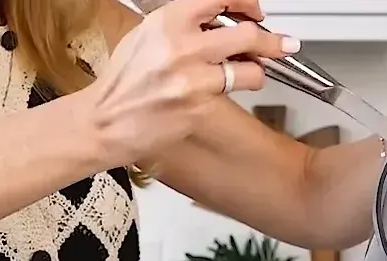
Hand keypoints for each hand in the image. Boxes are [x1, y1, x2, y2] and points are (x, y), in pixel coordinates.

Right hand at [79, 0, 298, 167]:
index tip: (256, 12)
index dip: (247, 3)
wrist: (103, 122)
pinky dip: (236, 95)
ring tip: (252, 74)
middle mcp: (182, 45)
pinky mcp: (199, 107)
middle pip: (247, 33)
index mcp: (168, 20)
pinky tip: (225, 95)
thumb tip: (216, 18)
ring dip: (257, 72)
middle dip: (271, 41)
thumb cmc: (121, 83)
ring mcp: (192, 77)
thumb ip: (181, 25)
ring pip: (250, 68)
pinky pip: (234, 96)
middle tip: (282, 44)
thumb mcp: (145, 37)